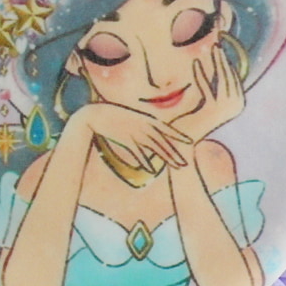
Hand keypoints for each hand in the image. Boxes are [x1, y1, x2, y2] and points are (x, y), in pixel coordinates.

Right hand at [65, 100, 192, 169]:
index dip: (178, 136)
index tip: (189, 142)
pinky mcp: (126, 140)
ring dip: (167, 157)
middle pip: (163, 142)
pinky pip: (138, 153)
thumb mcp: (130, 117)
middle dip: (175, 153)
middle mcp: (144, 126)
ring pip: (155, 147)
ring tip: (177, 167)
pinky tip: (151, 170)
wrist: (96, 114)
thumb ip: (141, 124)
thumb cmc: (112, 115)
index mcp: (146, 119)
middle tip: (185, 163)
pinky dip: (145, 161)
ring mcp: (136, 133)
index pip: (166, 129)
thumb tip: (148, 132)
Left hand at [171, 44, 247, 145]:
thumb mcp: (208, 98)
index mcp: (238, 102)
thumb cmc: (194, 117)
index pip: (232, 75)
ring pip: (221, 79)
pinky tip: (196, 63)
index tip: (220, 44)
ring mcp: (225, 108)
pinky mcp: (212, 110)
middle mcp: (235, 105)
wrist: (185, 140)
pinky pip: (207, 87)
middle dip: (222, 57)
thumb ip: (215, 84)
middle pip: (229, 75)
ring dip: (216, 61)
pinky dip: (201, 74)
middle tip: (217, 41)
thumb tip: (217, 60)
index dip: (226, 59)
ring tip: (210, 47)